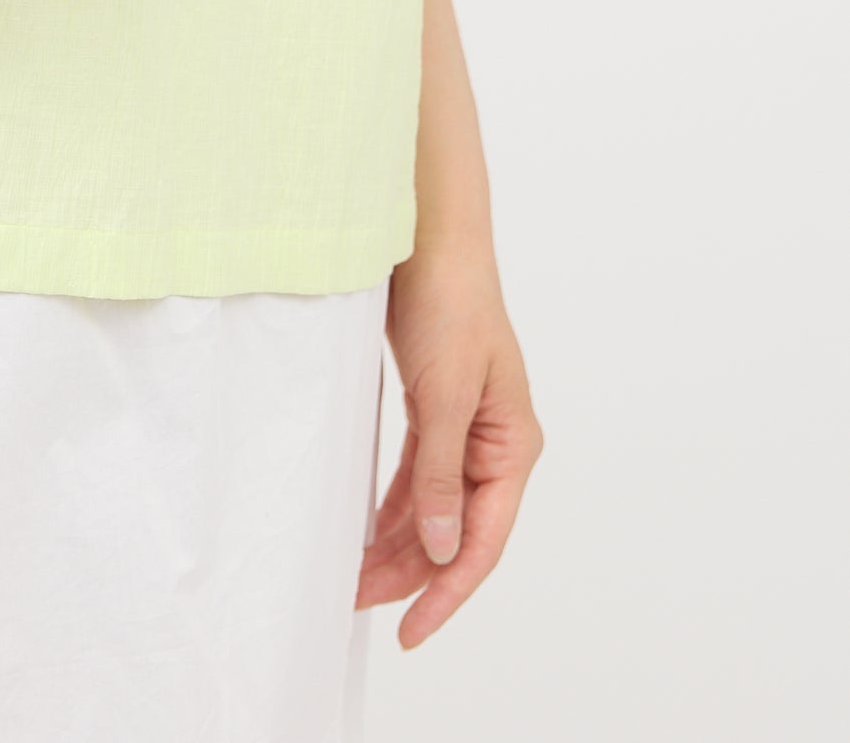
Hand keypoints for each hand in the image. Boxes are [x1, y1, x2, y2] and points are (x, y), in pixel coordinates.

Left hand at [358, 244, 543, 647]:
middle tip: (353, 602)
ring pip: (432, 508)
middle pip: (455, 532)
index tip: (409, 631)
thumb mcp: (443, 393)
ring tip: (352, 578)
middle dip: (409, 573)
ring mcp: (466, 428)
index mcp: (513, 446)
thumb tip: (441, 546)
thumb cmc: (449, 303)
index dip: (446, 593)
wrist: (430, 234)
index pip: (482, 542)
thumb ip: (441, 473)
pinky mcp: (436, 409)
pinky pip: (417, 477)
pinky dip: (392, 506)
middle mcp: (495, 445)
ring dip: (396, 544)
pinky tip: (365, 531)